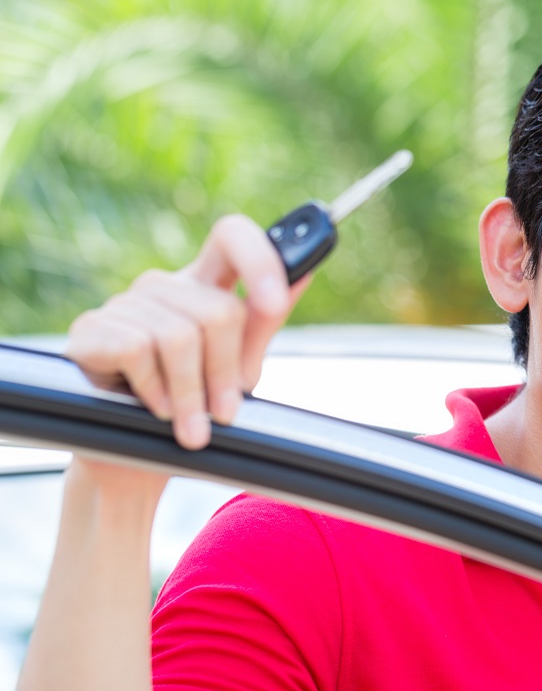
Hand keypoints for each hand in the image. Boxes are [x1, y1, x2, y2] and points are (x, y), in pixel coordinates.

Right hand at [66, 215, 308, 450]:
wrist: (136, 453)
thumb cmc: (194, 402)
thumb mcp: (237, 364)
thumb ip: (263, 322)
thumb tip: (302, 273)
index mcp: (205, 284)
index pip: (232, 237)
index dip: (259, 261)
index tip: (277, 303)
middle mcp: (165, 286)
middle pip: (218, 310)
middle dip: (227, 371)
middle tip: (225, 413)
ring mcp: (125, 303)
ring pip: (180, 336)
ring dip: (192, 393)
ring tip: (192, 424)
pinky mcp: (91, 328)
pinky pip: (137, 351)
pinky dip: (154, 389)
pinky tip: (156, 407)